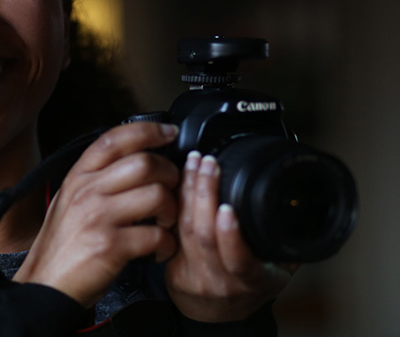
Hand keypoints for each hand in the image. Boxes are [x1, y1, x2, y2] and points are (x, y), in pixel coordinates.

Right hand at [14, 122, 179, 307]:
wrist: (46, 286)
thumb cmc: (62, 246)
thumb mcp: (69, 199)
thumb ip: (96, 177)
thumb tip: (133, 157)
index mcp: (78, 176)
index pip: (115, 139)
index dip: (148, 131)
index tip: (169, 133)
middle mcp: (86, 191)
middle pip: (144, 163)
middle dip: (170, 174)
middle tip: (173, 189)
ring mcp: (98, 217)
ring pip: (156, 195)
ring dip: (172, 210)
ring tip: (166, 223)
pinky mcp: (110, 246)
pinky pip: (156, 234)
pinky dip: (168, 243)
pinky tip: (161, 249)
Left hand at [165, 151, 298, 321]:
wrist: (215, 315)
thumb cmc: (250, 288)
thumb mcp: (278, 273)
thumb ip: (289, 246)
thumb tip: (306, 212)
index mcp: (249, 281)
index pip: (238, 261)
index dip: (231, 235)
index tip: (228, 208)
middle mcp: (218, 279)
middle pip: (204, 235)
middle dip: (205, 194)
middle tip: (209, 164)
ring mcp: (192, 272)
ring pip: (185, 228)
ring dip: (189, 190)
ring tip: (196, 162)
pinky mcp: (171, 263)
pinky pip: (172, 228)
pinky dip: (175, 199)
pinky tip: (180, 177)